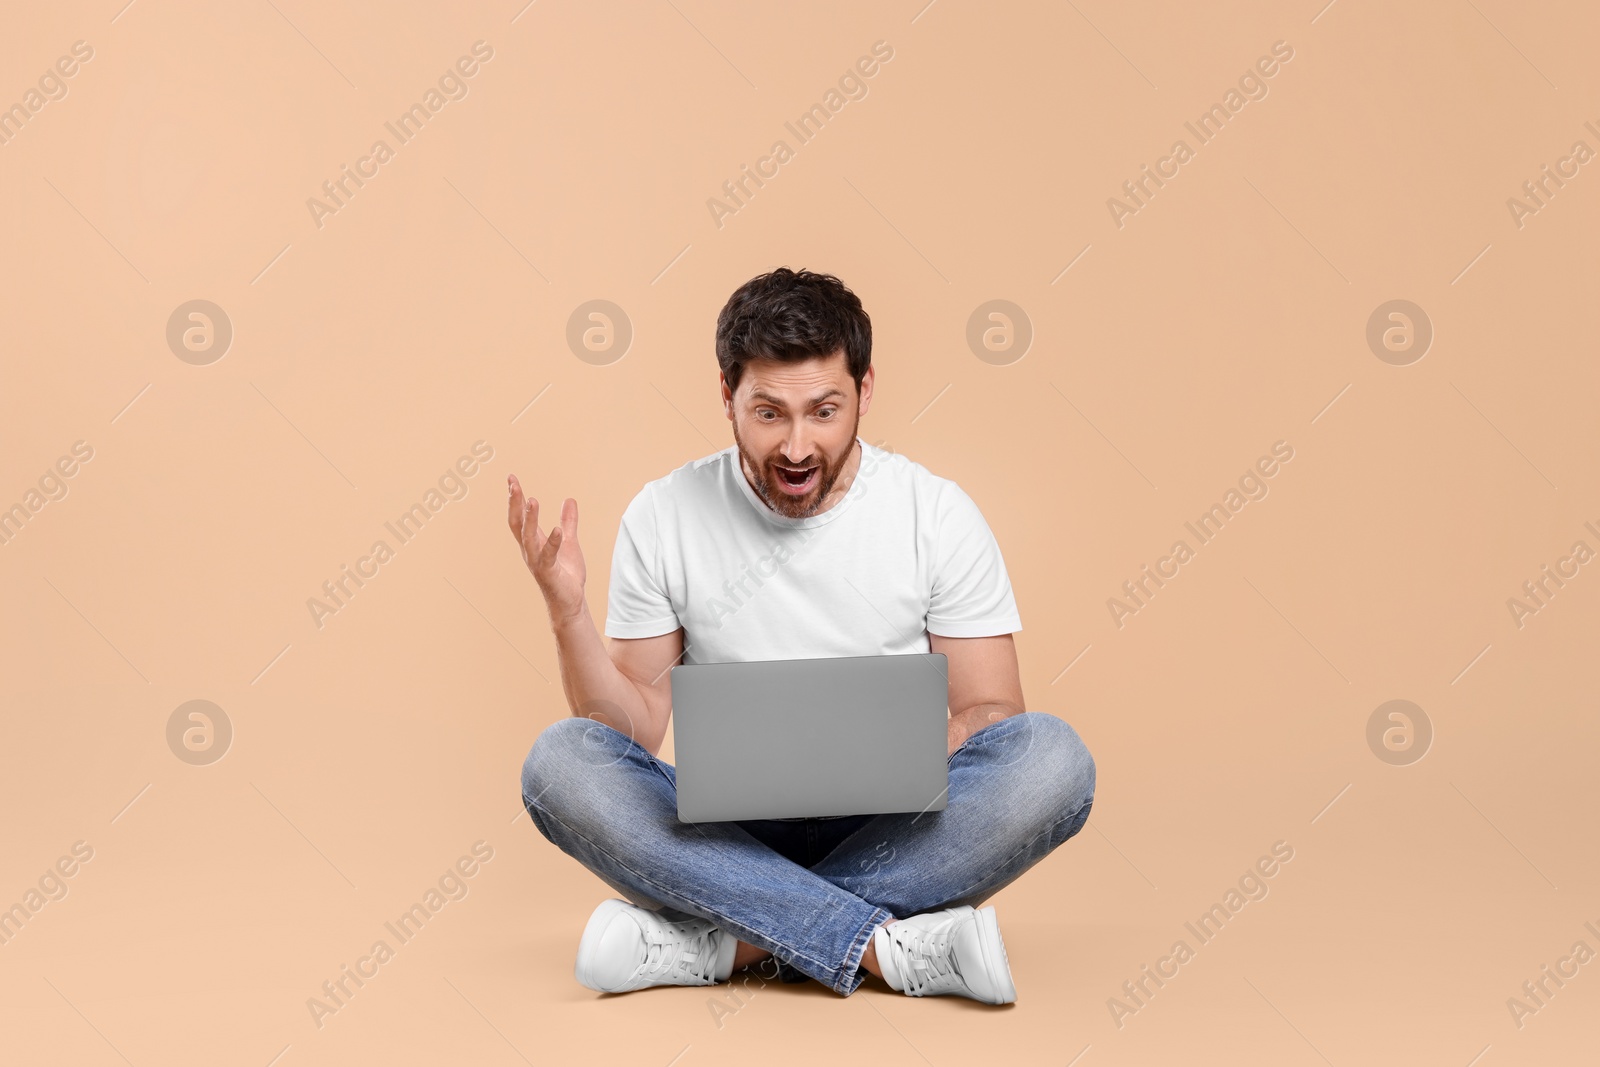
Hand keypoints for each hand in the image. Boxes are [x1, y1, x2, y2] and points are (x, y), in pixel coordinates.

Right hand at [507, 474, 586, 623]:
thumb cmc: (566, 574)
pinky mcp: (548, 572)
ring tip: (531, 501)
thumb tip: (569, 500)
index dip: (516, 498)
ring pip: (528, 538)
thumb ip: (569, 521)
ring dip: (529, 519)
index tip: (511, 479)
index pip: (520, 516)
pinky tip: (558, 530)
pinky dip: (553, 542)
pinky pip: (548, 556)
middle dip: (514, 504)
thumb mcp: (569, 541)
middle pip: (517, 524)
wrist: (571, 602)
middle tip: (513, 484)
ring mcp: (537, 562)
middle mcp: (530, 550)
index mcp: (533, 542)